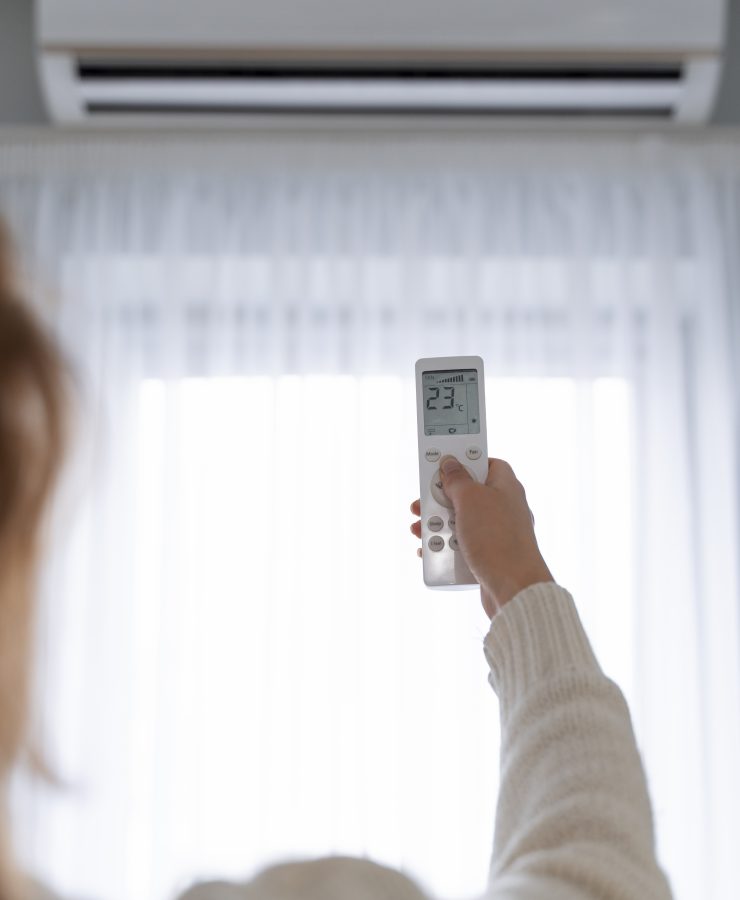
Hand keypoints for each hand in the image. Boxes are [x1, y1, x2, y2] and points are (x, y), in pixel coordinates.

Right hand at [410, 456, 552, 617]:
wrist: (513, 588)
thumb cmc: (498, 540)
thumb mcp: (470, 499)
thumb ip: (457, 479)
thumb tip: (450, 463)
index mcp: (506, 486)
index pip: (486, 463)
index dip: (463, 462)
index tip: (442, 465)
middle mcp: (503, 508)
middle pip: (466, 494)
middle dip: (440, 500)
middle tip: (421, 503)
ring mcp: (496, 533)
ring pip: (460, 522)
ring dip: (438, 526)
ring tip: (421, 531)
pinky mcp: (488, 556)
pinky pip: (462, 546)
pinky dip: (446, 547)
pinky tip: (432, 552)